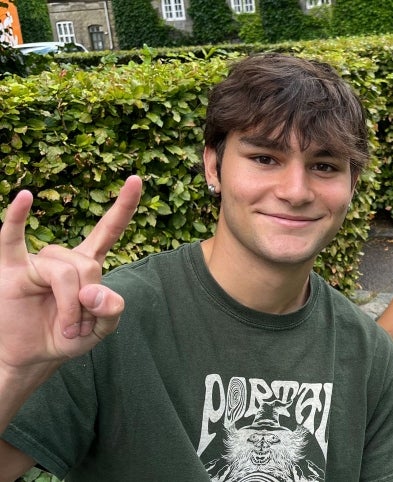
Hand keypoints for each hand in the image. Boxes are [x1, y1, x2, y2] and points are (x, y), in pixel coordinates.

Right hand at [0, 176, 141, 371]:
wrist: (32, 357)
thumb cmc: (66, 336)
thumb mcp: (101, 329)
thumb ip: (111, 311)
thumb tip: (93, 292)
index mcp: (87, 263)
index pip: (108, 229)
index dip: (123, 207)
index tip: (136, 179)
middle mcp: (63, 256)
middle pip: (88, 266)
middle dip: (88, 302)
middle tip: (79, 327)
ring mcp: (37, 261)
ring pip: (65, 273)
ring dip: (70, 307)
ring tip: (65, 327)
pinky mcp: (12, 270)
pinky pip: (11, 239)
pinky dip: (17, 218)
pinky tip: (24, 198)